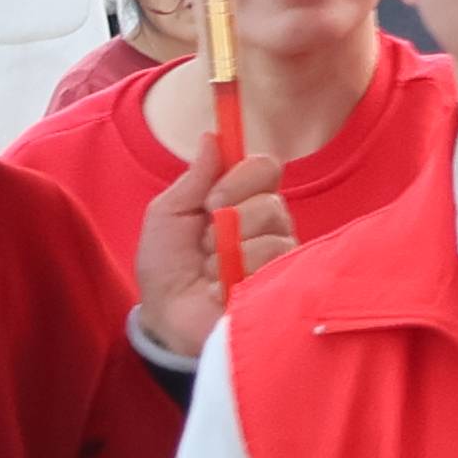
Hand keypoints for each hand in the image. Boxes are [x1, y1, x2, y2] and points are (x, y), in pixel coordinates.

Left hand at [127, 127, 292, 362]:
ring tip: (213, 275)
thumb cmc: (168, 272)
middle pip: (271, 199)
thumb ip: (194, 179)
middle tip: (205, 244)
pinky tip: (225, 291)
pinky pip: (276, 260)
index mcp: (244, 203)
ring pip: (273, 231)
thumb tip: (213, 137)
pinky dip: (238, 274)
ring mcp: (283, 256)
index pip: (266, 168)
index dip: (244, 175)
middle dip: (229, 217)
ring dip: (230, 252)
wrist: (168, 320)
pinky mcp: (290, 283)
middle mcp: (271, 226)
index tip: (213, 196)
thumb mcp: (167, 216)